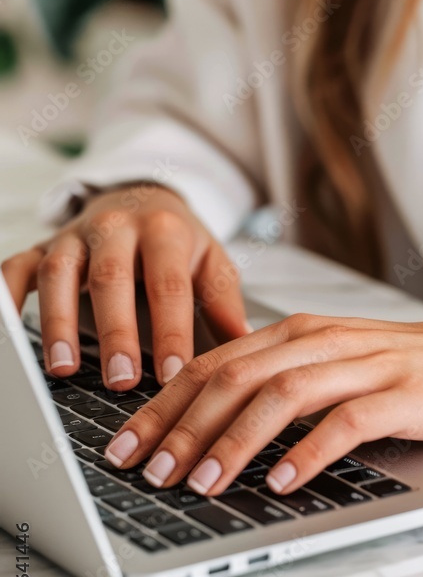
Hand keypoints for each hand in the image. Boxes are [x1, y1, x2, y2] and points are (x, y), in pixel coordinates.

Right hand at [1, 185, 248, 388]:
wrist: (143, 196)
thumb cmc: (179, 242)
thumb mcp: (212, 260)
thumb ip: (224, 300)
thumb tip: (245, 345)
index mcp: (164, 231)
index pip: (169, 284)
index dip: (171, 330)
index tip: (173, 374)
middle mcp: (116, 226)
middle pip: (112, 278)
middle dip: (116, 331)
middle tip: (122, 381)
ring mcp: (75, 236)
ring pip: (59, 273)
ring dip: (59, 322)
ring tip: (65, 369)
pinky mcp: (43, 245)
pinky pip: (17, 267)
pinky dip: (7, 295)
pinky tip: (6, 331)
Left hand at [103, 309, 422, 494]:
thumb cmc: (409, 369)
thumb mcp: (335, 366)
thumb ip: (281, 382)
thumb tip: (213, 424)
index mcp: (298, 333)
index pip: (213, 364)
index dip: (164, 406)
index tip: (128, 446)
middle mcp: (323, 341)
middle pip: (235, 377)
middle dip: (184, 427)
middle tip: (151, 472)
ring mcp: (365, 365)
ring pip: (282, 395)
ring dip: (234, 441)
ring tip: (203, 483)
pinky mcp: (404, 394)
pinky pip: (346, 421)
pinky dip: (309, 451)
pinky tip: (282, 481)